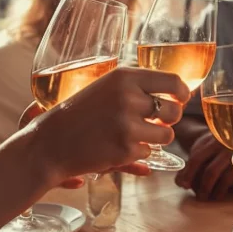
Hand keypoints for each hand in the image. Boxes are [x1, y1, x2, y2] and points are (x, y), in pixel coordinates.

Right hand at [29, 67, 190, 186]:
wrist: (49, 143)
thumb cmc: (78, 113)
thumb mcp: (105, 88)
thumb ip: (137, 87)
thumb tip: (179, 93)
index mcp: (124, 76)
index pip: (172, 80)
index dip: (182, 93)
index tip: (181, 99)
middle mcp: (128, 97)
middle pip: (174, 110)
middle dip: (170, 120)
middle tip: (156, 123)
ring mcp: (127, 124)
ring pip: (166, 135)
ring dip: (155, 139)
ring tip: (132, 136)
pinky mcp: (125, 148)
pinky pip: (148, 153)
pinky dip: (137, 154)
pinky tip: (116, 148)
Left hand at [175, 130, 232, 200]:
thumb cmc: (214, 149)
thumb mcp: (201, 150)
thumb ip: (190, 166)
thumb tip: (181, 183)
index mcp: (212, 141)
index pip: (197, 159)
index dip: (188, 174)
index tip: (183, 185)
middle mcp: (226, 146)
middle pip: (211, 171)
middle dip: (203, 187)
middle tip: (200, 197)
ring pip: (225, 178)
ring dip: (217, 192)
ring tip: (211, 197)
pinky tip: (226, 194)